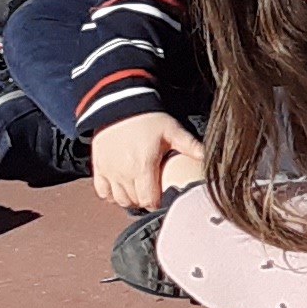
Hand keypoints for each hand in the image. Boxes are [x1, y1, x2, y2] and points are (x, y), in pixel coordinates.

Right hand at [91, 111, 207, 211]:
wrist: (118, 104)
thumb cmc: (146, 117)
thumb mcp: (172, 130)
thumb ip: (190, 146)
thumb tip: (208, 157)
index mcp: (142, 167)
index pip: (150, 201)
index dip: (159, 203)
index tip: (164, 197)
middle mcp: (123, 173)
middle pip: (135, 202)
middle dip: (146, 201)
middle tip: (155, 193)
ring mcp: (108, 172)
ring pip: (118, 200)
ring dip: (130, 200)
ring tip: (141, 191)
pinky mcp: (98, 167)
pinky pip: (102, 192)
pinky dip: (112, 195)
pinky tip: (122, 188)